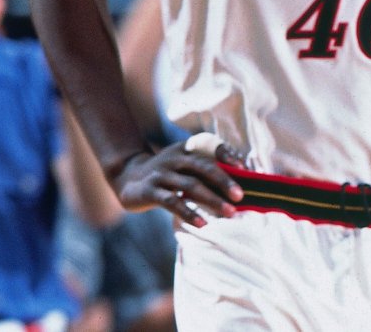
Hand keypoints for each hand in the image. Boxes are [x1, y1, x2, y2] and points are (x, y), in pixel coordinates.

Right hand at [111, 139, 245, 226]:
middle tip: (241, 196)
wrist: (126, 175)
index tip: (244, 167)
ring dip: (212, 199)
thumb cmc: (167, 171)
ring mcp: (161, 174)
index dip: (227, 155)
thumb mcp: (184, 162)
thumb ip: (206, 167)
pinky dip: (189, 213)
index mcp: (186, 149)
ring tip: (230, 212)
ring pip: (191, 186)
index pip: (209, 146)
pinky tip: (202, 223)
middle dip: (224, 182)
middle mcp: (175, 159)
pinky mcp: (150, 191)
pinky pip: (172, 202)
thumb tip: (239, 181)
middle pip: (204, 167)